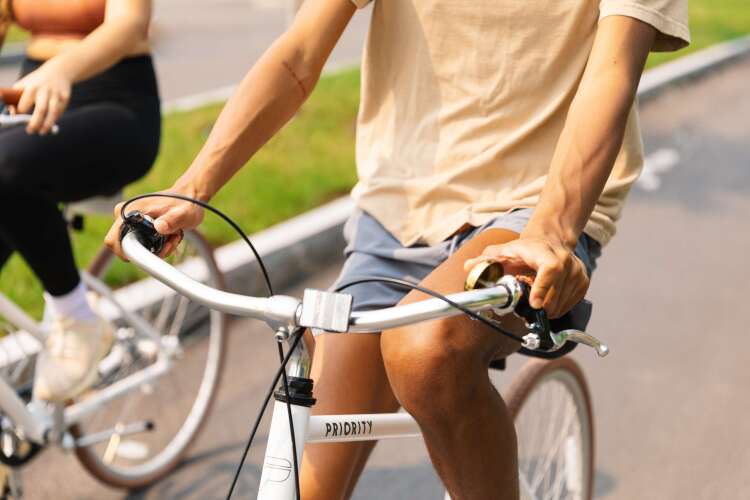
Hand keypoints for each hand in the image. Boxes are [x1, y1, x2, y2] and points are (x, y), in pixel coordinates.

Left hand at [13, 59, 72, 134]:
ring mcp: (57, 95)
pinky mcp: (65, 98)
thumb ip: (15, 97)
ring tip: (42, 132)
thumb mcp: (24, 84)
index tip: (18, 118)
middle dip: (35, 123)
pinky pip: (60, 112)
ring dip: (47, 124)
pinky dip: (54, 119)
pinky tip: (50, 123)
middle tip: (29, 131)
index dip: (20, 113)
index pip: (24, 104)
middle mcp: (45, 91)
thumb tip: (12, 113)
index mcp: (31, 87)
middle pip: (40, 110)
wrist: (58, 72)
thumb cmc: (37, 81)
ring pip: (53, 113)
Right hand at [105, 188, 205, 259]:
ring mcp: (131, 222)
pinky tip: (171, 237)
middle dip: (150, 251)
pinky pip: (144, 246)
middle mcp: (126, 216)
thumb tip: (159, 227)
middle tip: (169, 242)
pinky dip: (159, 246)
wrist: (189, 198)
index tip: (153, 252)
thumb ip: (172, 220)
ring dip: (158, 249)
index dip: (130, 252)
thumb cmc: (186, 203)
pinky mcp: (138, 227)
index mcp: (130, 210)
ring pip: (138, 248)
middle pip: (127, 247)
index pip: (113, 240)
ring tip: (173, 237)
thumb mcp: (183, 213)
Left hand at [464, 236, 588, 318]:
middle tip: (526, 304)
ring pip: (561, 305)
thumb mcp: (503, 251)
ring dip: (546, 308)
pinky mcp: (583, 282)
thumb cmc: (524, 250)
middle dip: (538, 306)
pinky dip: (556, 308)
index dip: (542, 288)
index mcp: (546, 253)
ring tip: (536, 297)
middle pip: (555, 295)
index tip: (533, 304)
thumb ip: (486, 259)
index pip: (551, 270)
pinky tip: (547, 297)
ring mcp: (578, 272)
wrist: (550, 240)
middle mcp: (566, 262)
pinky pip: (568, 306)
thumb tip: (468, 266)